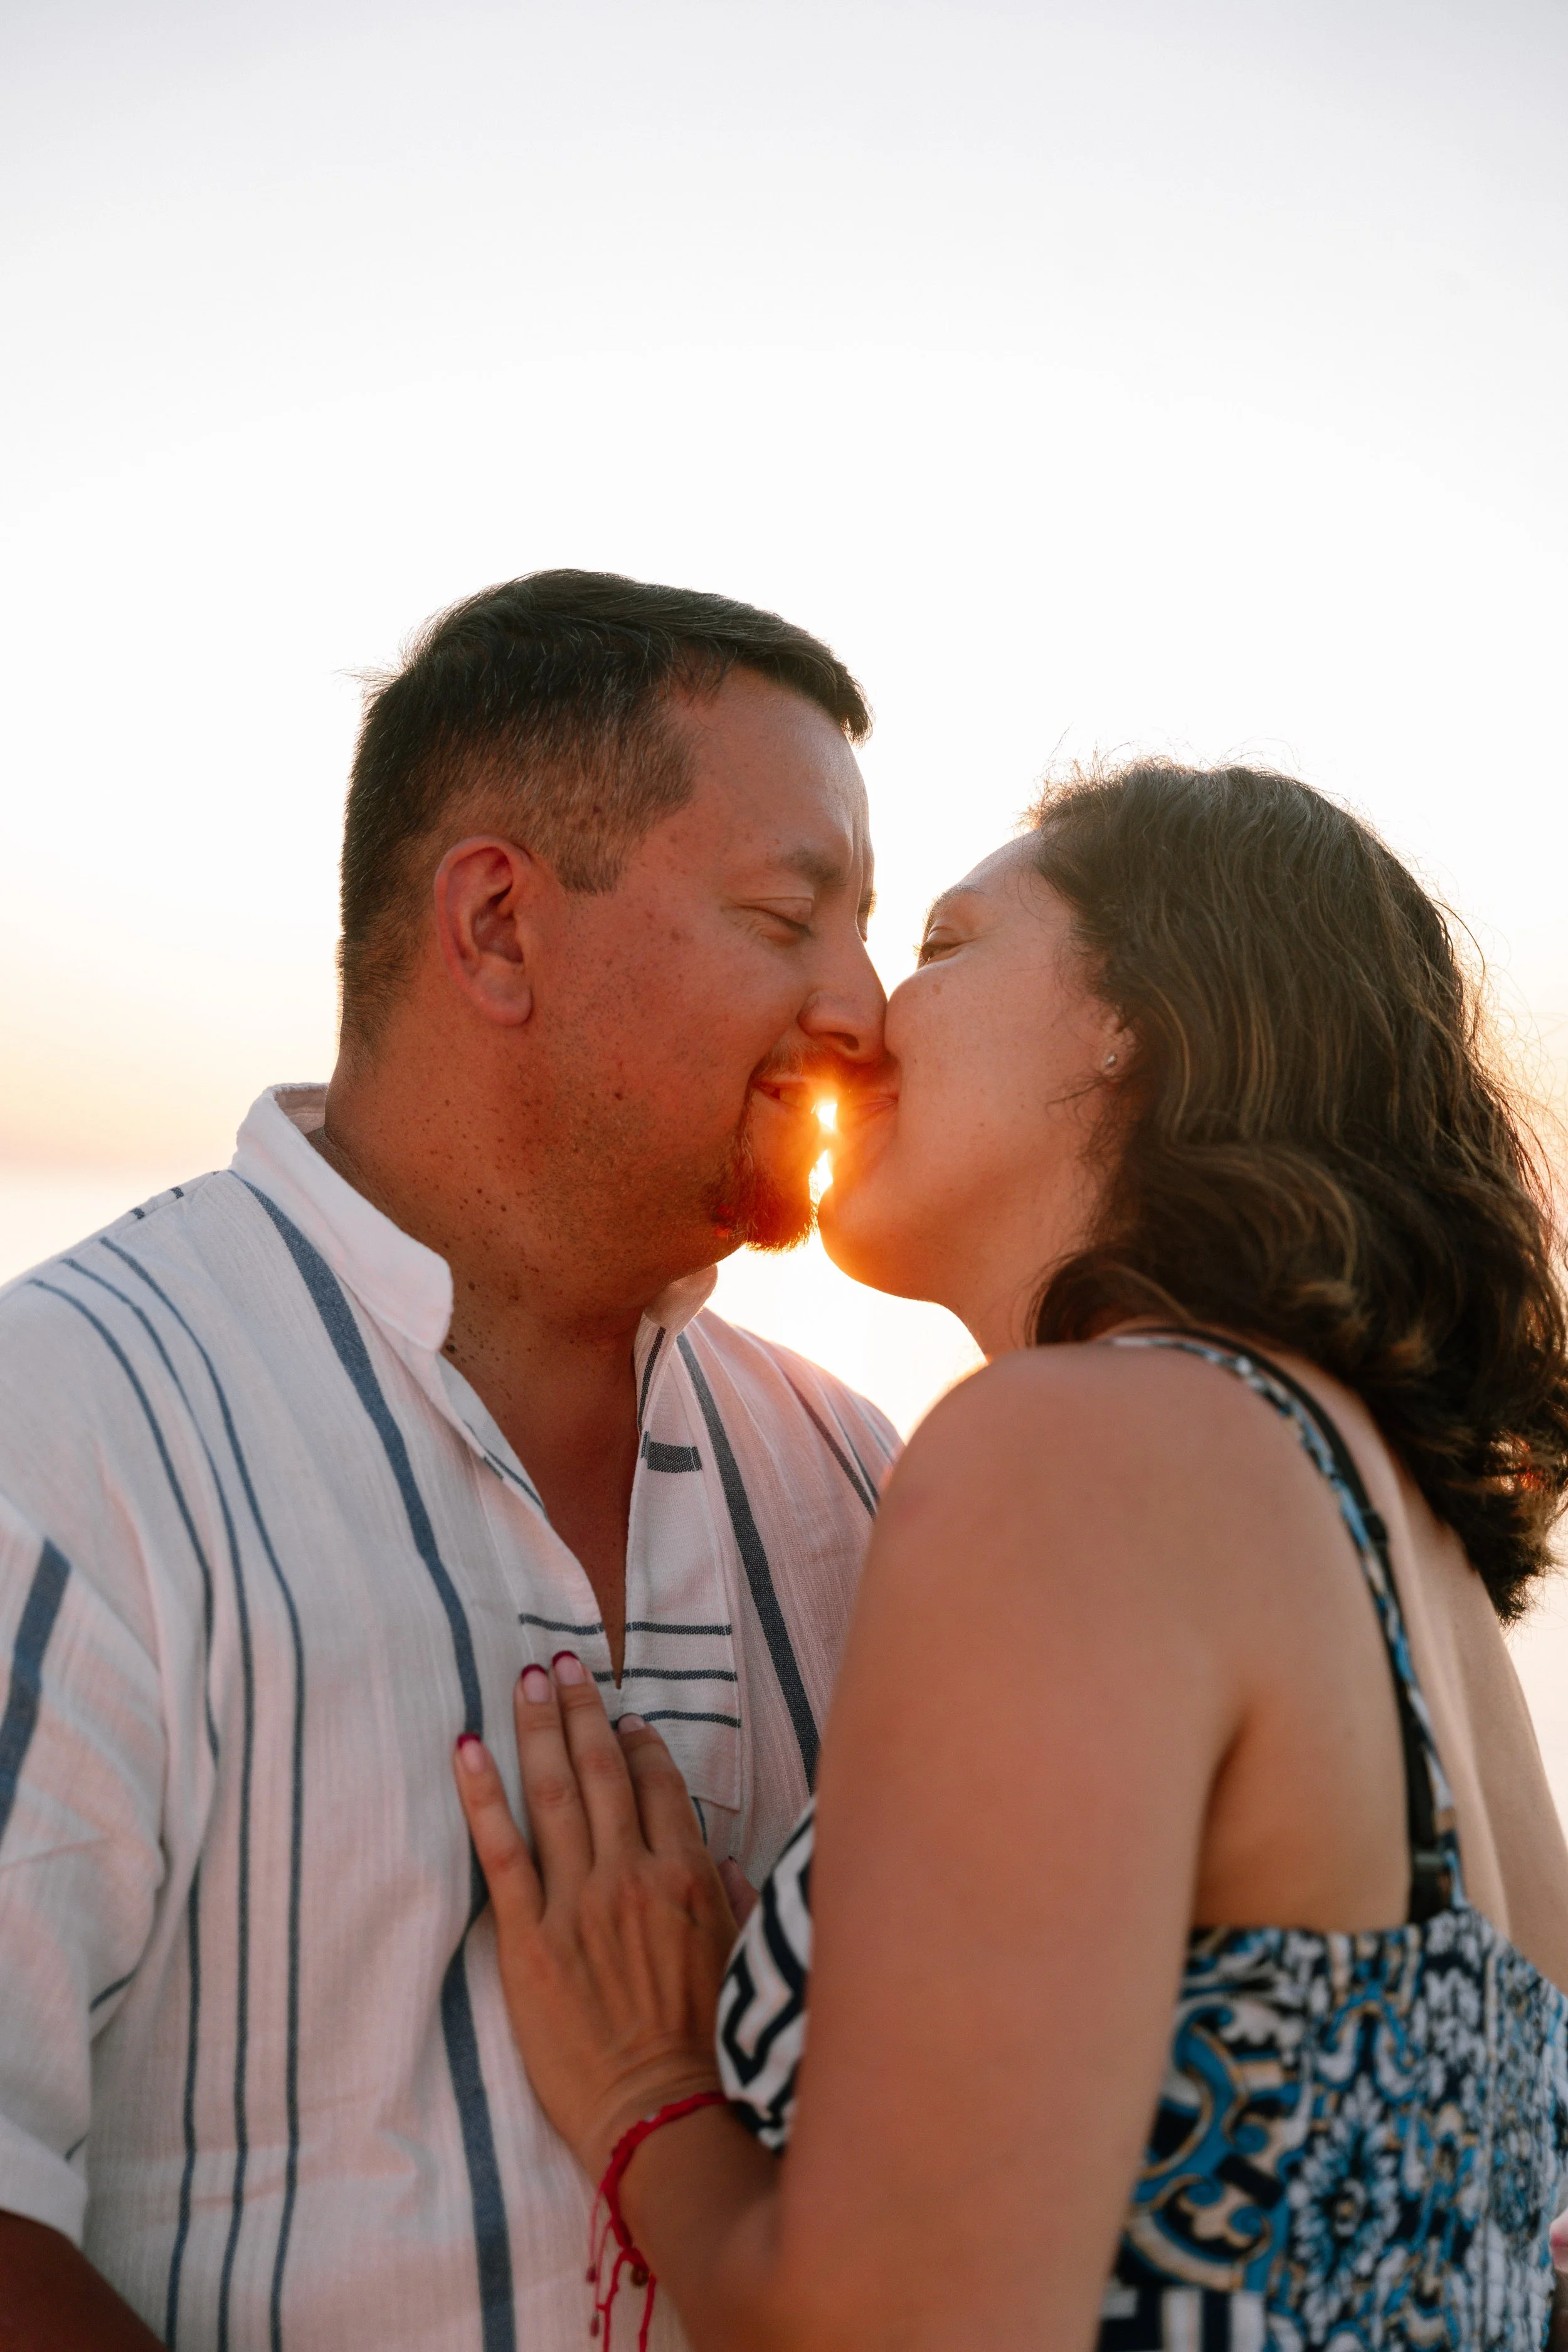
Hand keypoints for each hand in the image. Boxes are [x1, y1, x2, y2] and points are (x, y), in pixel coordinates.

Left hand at [453, 1656, 739, 2180]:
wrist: (663, 2117)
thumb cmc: (708, 2048)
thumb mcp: (741, 1960)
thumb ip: (727, 1899)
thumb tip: (713, 1857)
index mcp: (686, 1875)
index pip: (659, 1785)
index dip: (639, 1744)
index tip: (623, 1718)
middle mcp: (631, 1873)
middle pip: (601, 1770)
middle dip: (582, 1709)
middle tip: (562, 1662)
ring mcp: (577, 1901)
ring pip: (552, 1791)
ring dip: (538, 1727)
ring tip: (525, 1680)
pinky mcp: (528, 1938)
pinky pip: (501, 1850)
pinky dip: (481, 1794)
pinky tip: (465, 1748)